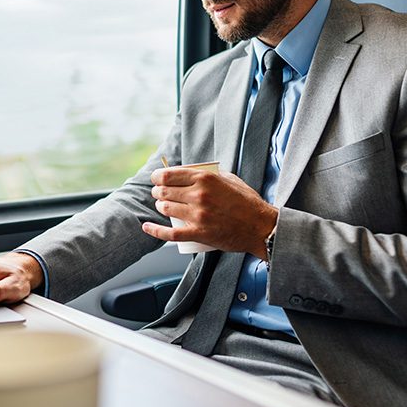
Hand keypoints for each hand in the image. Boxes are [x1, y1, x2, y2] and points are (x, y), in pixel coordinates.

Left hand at [142, 167, 278, 259]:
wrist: (261, 227)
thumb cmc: (247, 202)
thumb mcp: (229, 178)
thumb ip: (209, 174)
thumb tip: (190, 172)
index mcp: (205, 178)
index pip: (168, 175)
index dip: (157, 177)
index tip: (156, 179)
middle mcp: (199, 195)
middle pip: (164, 191)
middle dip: (157, 192)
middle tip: (159, 194)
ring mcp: (198, 215)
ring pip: (165, 209)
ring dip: (159, 207)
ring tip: (162, 206)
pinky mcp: (199, 234)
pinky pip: (170, 233)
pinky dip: (155, 230)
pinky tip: (146, 226)